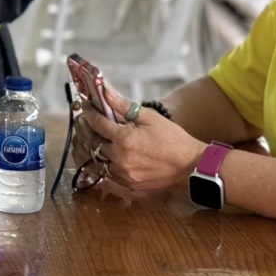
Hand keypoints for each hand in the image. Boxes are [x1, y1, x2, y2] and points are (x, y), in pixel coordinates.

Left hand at [79, 85, 206, 193]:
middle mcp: (120, 159)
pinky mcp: (128, 185)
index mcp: (124, 139)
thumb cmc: (172, 138)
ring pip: (96, 160)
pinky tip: (105, 153)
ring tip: (91, 136)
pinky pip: (107, 174)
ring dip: (91, 147)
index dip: (89, 112)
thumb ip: (123, 105)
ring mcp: (124, 174)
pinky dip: (103, 162)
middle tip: (85, 120)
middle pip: (92, 143)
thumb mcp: (149, 117)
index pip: (96, 123)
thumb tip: (104, 90)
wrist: (190, 165)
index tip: (86, 106)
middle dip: (85, 129)